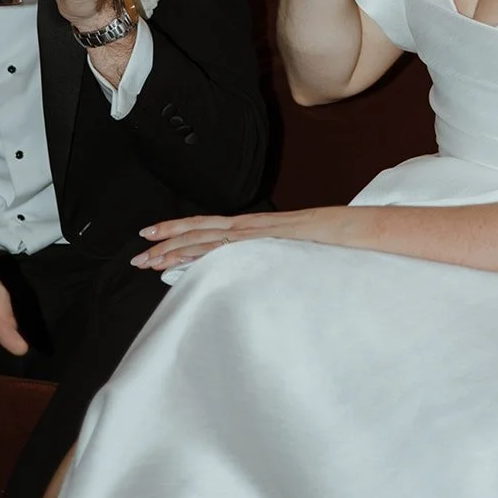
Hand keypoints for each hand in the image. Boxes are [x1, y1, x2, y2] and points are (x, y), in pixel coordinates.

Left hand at [129, 207, 346, 271]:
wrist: (359, 229)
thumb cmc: (336, 245)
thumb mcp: (299, 255)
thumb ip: (279, 259)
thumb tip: (265, 272)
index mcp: (259, 229)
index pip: (214, 228)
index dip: (184, 232)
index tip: (159, 240)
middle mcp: (253, 226)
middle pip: (201, 229)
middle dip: (168, 239)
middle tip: (139, 249)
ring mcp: (257, 231)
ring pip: (206, 237)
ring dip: (174, 248)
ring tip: (147, 258)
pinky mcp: (263, 240)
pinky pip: (225, 246)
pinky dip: (198, 251)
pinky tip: (179, 260)